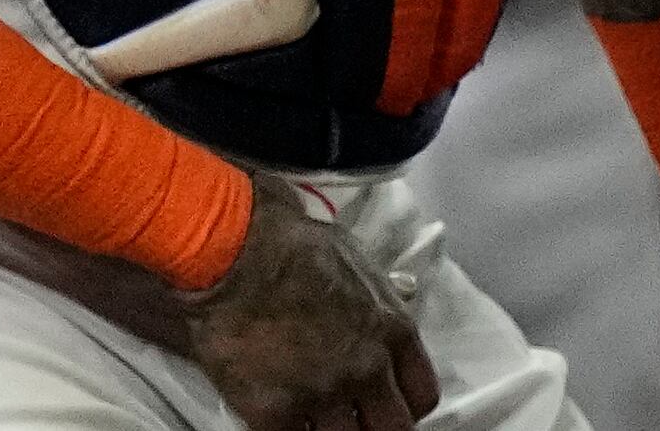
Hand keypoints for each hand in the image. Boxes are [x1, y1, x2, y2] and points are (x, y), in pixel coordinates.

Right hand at [180, 183, 436, 430]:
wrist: (237, 255)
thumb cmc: (295, 247)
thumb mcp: (360, 264)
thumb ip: (379, 302)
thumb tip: (387, 311)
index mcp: (393, 331)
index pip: (422, 394)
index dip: (405, 405)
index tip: (388, 405)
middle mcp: (366, 368)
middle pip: (393, 429)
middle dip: (375, 427)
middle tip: (354, 420)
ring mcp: (322, 394)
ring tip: (314, 420)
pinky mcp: (275, 413)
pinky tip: (279, 420)